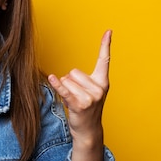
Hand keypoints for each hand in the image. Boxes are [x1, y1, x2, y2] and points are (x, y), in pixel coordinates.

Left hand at [47, 30, 110, 160]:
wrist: (88, 130)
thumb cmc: (86, 108)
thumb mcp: (89, 92)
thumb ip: (81, 81)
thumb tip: (61, 77)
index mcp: (102, 82)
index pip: (104, 60)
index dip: (106, 45)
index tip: (108, 30)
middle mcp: (99, 88)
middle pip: (73, 72)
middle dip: (70, 82)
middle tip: (77, 96)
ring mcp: (90, 97)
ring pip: (66, 81)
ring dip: (65, 90)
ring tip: (73, 101)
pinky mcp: (79, 105)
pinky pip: (64, 90)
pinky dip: (57, 85)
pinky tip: (52, 78)